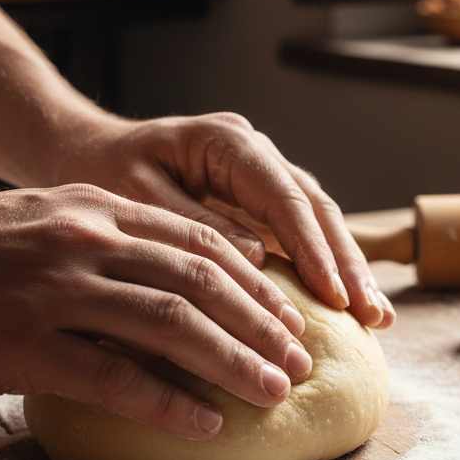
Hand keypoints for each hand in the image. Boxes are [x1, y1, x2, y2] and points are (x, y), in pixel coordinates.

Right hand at [0, 183, 313, 438]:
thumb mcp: (42, 217)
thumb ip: (107, 236)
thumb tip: (170, 273)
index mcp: (96, 208)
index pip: (198, 240)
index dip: (252, 281)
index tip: (287, 314)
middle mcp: (85, 239)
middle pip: (199, 280)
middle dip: (260, 322)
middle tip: (299, 359)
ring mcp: (55, 288)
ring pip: (170, 323)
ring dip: (232, 360)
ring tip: (275, 392)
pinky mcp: (22, 342)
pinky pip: (113, 376)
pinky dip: (165, 402)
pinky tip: (202, 424)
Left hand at [68, 112, 395, 329]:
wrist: (85, 152)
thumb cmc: (102, 170)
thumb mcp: (135, 194)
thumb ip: (194, 225)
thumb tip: (257, 259)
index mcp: (227, 142)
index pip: (284, 197)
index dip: (313, 248)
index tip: (335, 295)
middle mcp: (255, 154)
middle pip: (315, 207)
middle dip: (346, 262)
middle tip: (373, 314)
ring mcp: (261, 176)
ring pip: (317, 220)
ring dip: (345, 268)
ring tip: (375, 317)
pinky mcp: (257, 202)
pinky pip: (299, 233)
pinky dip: (322, 268)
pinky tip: (347, 305)